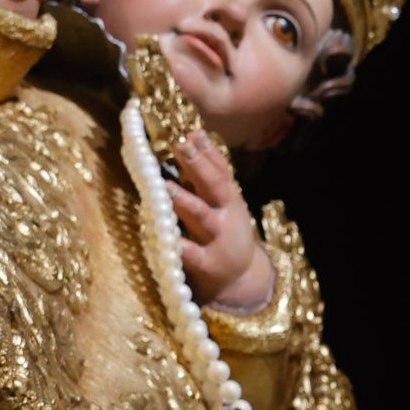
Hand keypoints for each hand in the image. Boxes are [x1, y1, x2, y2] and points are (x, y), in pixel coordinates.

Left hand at [168, 131, 273, 309]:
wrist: (243, 278)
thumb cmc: (224, 231)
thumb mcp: (224, 202)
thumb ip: (210, 171)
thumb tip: (194, 134)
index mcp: (228, 199)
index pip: (219, 170)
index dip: (207, 151)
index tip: (191, 131)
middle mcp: (225, 215)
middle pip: (214, 187)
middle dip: (198, 165)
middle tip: (180, 145)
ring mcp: (217, 240)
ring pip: (201, 216)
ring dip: (185, 200)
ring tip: (166, 185)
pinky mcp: (207, 264)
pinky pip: (191, 254)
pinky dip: (178, 245)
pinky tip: (165, 236)